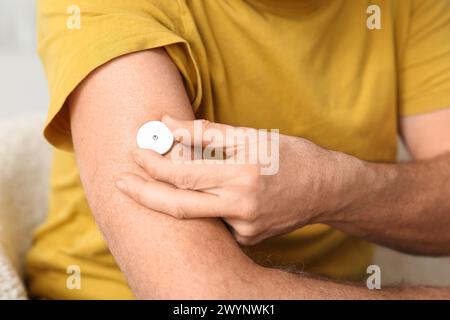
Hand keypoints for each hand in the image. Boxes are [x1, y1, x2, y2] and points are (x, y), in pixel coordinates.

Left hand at [115, 115, 357, 244]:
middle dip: (144, 192)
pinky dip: (208, 205)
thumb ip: (206, 133)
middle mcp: (242, 205)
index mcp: (243, 173)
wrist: (325, 188)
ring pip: (195, 215)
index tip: (136, 152)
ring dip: (171, 198)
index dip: (155, 163)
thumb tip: (168, 126)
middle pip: (179, 205)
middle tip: (122, 182)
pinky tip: (219, 194)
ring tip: (157, 182)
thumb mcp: (251, 136)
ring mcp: (246, 227)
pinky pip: (217, 221)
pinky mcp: (249, 239)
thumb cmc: (290, 155)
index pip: (185, 173)